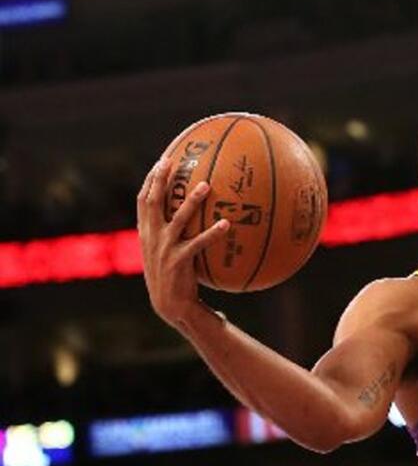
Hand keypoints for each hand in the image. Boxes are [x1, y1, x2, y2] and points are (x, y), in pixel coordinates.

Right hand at [137, 157, 228, 326]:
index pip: (143, 200)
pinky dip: (212, 233)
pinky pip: (198, 243)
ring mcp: (164, 248)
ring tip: (206, 185)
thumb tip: (189, 211)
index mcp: (147, 232)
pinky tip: (226, 224)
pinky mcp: (178, 261)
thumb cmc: (173, 275)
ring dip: (192, 201)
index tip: (162, 160)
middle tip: (173, 161)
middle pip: (152, 201)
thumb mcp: (165, 250)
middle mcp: (152, 237)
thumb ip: (170, 231)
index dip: (151, 180)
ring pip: (177, 218)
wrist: (169, 305)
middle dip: (161, 180)